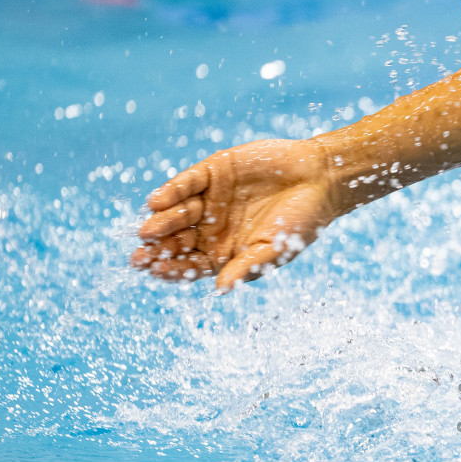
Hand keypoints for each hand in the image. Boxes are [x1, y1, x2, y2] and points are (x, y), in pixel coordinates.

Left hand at [131, 138, 339, 290]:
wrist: (320, 179)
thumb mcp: (275, 249)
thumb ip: (247, 266)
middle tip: (140, 256)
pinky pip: (186, 183)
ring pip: (177, 212)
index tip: (155, 272)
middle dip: (158, 248)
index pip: (190, 265)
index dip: (171, 270)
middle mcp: (212, 227)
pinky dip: (171, 191)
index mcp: (224, 252)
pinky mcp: (213, 172)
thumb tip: (219, 289)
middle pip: (177, 240)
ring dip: (161, 222)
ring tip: (147, 231)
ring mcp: (211, 199)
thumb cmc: (302, 221)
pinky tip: (157, 202)